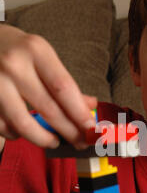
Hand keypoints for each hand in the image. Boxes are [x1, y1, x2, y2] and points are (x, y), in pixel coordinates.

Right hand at [0, 24, 96, 148]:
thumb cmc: (15, 50)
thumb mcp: (41, 55)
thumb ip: (63, 82)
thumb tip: (89, 106)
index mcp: (36, 51)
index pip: (64, 88)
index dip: (80, 113)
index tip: (92, 129)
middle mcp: (15, 65)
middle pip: (49, 109)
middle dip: (69, 131)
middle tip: (81, 142)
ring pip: (24, 124)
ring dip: (44, 139)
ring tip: (54, 141)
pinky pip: (4, 127)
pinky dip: (18, 135)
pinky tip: (26, 132)